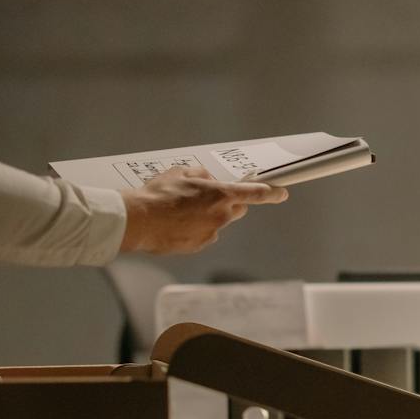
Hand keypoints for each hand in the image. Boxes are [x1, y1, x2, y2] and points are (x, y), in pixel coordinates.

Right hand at [118, 165, 287, 253]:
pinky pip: (204, 235)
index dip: (271, 193)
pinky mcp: (200, 245)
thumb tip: (208, 179)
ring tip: (181, 212)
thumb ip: (201, 175)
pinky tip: (177, 224)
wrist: (138, 220)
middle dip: (229, 204)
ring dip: (207, 217)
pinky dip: (195, 230)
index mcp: (220, 194)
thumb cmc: (157, 195)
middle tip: (208, 200)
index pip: (254, 194)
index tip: (281, 193)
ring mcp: (211, 232)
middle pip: (237, 210)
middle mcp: (220, 215)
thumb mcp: (181, 173)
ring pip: (218, 223)